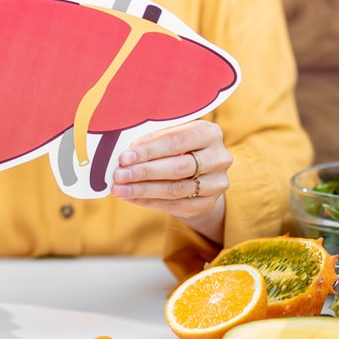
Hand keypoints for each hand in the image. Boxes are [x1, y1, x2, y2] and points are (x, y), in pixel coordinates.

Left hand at [110, 120, 230, 220]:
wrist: (199, 170)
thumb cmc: (176, 145)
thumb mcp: (168, 134)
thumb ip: (151, 139)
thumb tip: (124, 153)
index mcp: (209, 133)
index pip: (175, 141)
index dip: (148, 150)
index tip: (124, 158)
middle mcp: (219, 158)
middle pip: (177, 167)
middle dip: (144, 172)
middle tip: (119, 175)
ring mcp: (216, 183)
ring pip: (176, 189)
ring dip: (143, 190)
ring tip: (119, 189)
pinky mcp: (209, 203)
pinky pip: (176, 205)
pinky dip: (150, 201)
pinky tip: (131, 197)